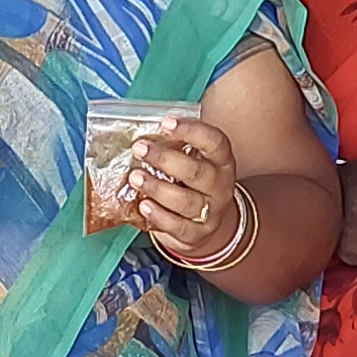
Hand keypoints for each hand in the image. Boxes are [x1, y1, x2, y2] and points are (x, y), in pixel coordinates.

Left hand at [126, 116, 244, 257]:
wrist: (208, 223)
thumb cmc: (193, 183)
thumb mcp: (194, 162)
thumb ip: (175, 148)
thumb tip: (142, 134)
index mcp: (221, 161)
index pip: (214, 142)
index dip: (191, 131)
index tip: (166, 122)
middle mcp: (220, 186)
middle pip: (196, 172)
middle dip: (165, 159)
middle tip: (140, 149)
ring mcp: (211, 212)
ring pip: (185, 201)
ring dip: (157, 188)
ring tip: (135, 177)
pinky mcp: (196, 234)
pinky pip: (177, 226)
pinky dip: (158, 215)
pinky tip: (144, 205)